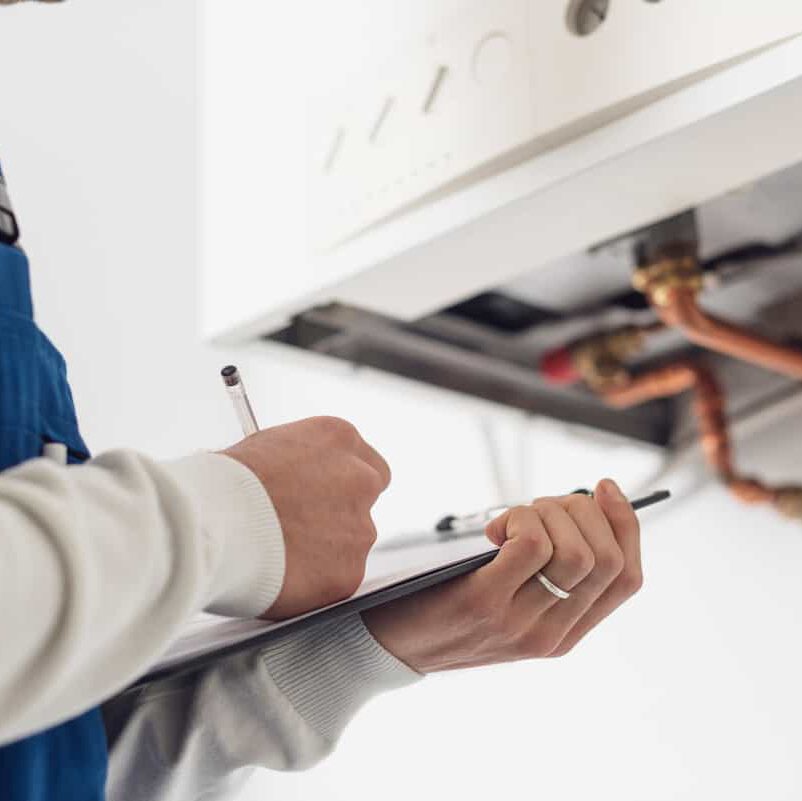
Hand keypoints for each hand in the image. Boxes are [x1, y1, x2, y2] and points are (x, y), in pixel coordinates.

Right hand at [223, 416, 390, 619]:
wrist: (210, 523)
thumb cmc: (223, 483)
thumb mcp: (265, 448)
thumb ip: (298, 463)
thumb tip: (296, 479)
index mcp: (339, 439)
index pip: (365, 462)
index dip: (342, 484)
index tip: (323, 496)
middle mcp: (360, 479)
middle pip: (365, 500)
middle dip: (341, 514)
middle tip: (304, 528)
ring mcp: (359, 527)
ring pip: (351, 543)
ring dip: (324, 550)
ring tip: (278, 553)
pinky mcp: (349, 572)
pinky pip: (336, 579)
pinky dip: (314, 582)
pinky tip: (281, 575)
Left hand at [363, 479, 641, 671]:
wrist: (387, 647)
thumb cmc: (447, 608)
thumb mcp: (508, 601)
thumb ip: (544, 572)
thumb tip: (576, 509)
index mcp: (566, 633)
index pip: (628, 578)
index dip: (626, 525)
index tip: (604, 487)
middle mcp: (551, 634)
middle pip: (607, 558)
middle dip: (583, 511)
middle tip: (541, 504)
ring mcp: (520, 623)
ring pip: (576, 551)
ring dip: (549, 513)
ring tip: (513, 517)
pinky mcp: (485, 602)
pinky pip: (532, 546)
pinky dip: (520, 520)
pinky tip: (494, 529)